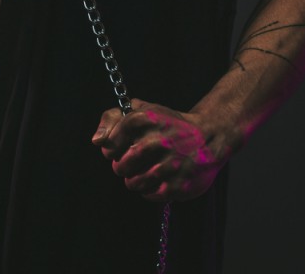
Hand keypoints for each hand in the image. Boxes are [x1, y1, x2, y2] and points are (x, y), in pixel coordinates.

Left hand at [91, 98, 229, 202]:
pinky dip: (149, 190)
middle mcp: (158, 140)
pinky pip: (149, 195)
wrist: (209, 136)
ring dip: (134, 180)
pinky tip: (158, 178)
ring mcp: (169, 164)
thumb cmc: (168, 123)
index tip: (121, 147)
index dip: (112, 148)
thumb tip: (96, 141)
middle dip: (122, 166)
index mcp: (145, 119)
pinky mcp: (178, 185)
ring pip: (132, 183)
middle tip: (133, 162)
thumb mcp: (143, 110)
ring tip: (145, 170)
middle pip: (119, 166)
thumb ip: (113, 118)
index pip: (110, 143)